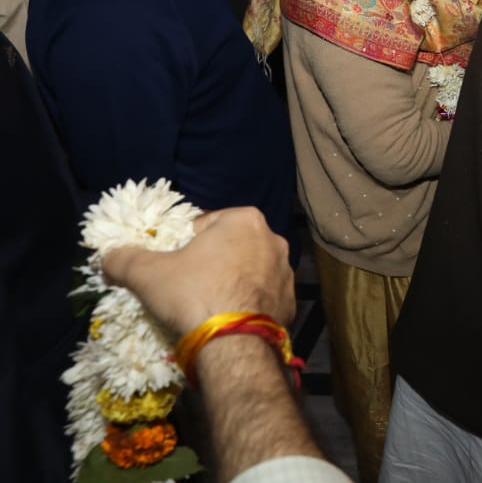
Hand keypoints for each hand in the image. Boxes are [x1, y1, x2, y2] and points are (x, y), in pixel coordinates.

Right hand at [101, 207, 294, 337]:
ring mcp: (286, 273)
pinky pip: (259, 298)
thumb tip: (107, 257)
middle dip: (207, 264)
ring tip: (204, 307)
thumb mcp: (148, 273)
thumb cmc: (193, 295)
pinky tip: (225, 321)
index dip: (180, 245)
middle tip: (184, 288)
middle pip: (227, 248)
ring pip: (245, 273)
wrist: (234, 346)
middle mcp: (273, 240)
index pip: (203, 225)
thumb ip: (124, 259)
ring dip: (227, 284)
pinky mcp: (291, 303)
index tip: (169, 266)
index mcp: (244, 220)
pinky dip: (243, 306)